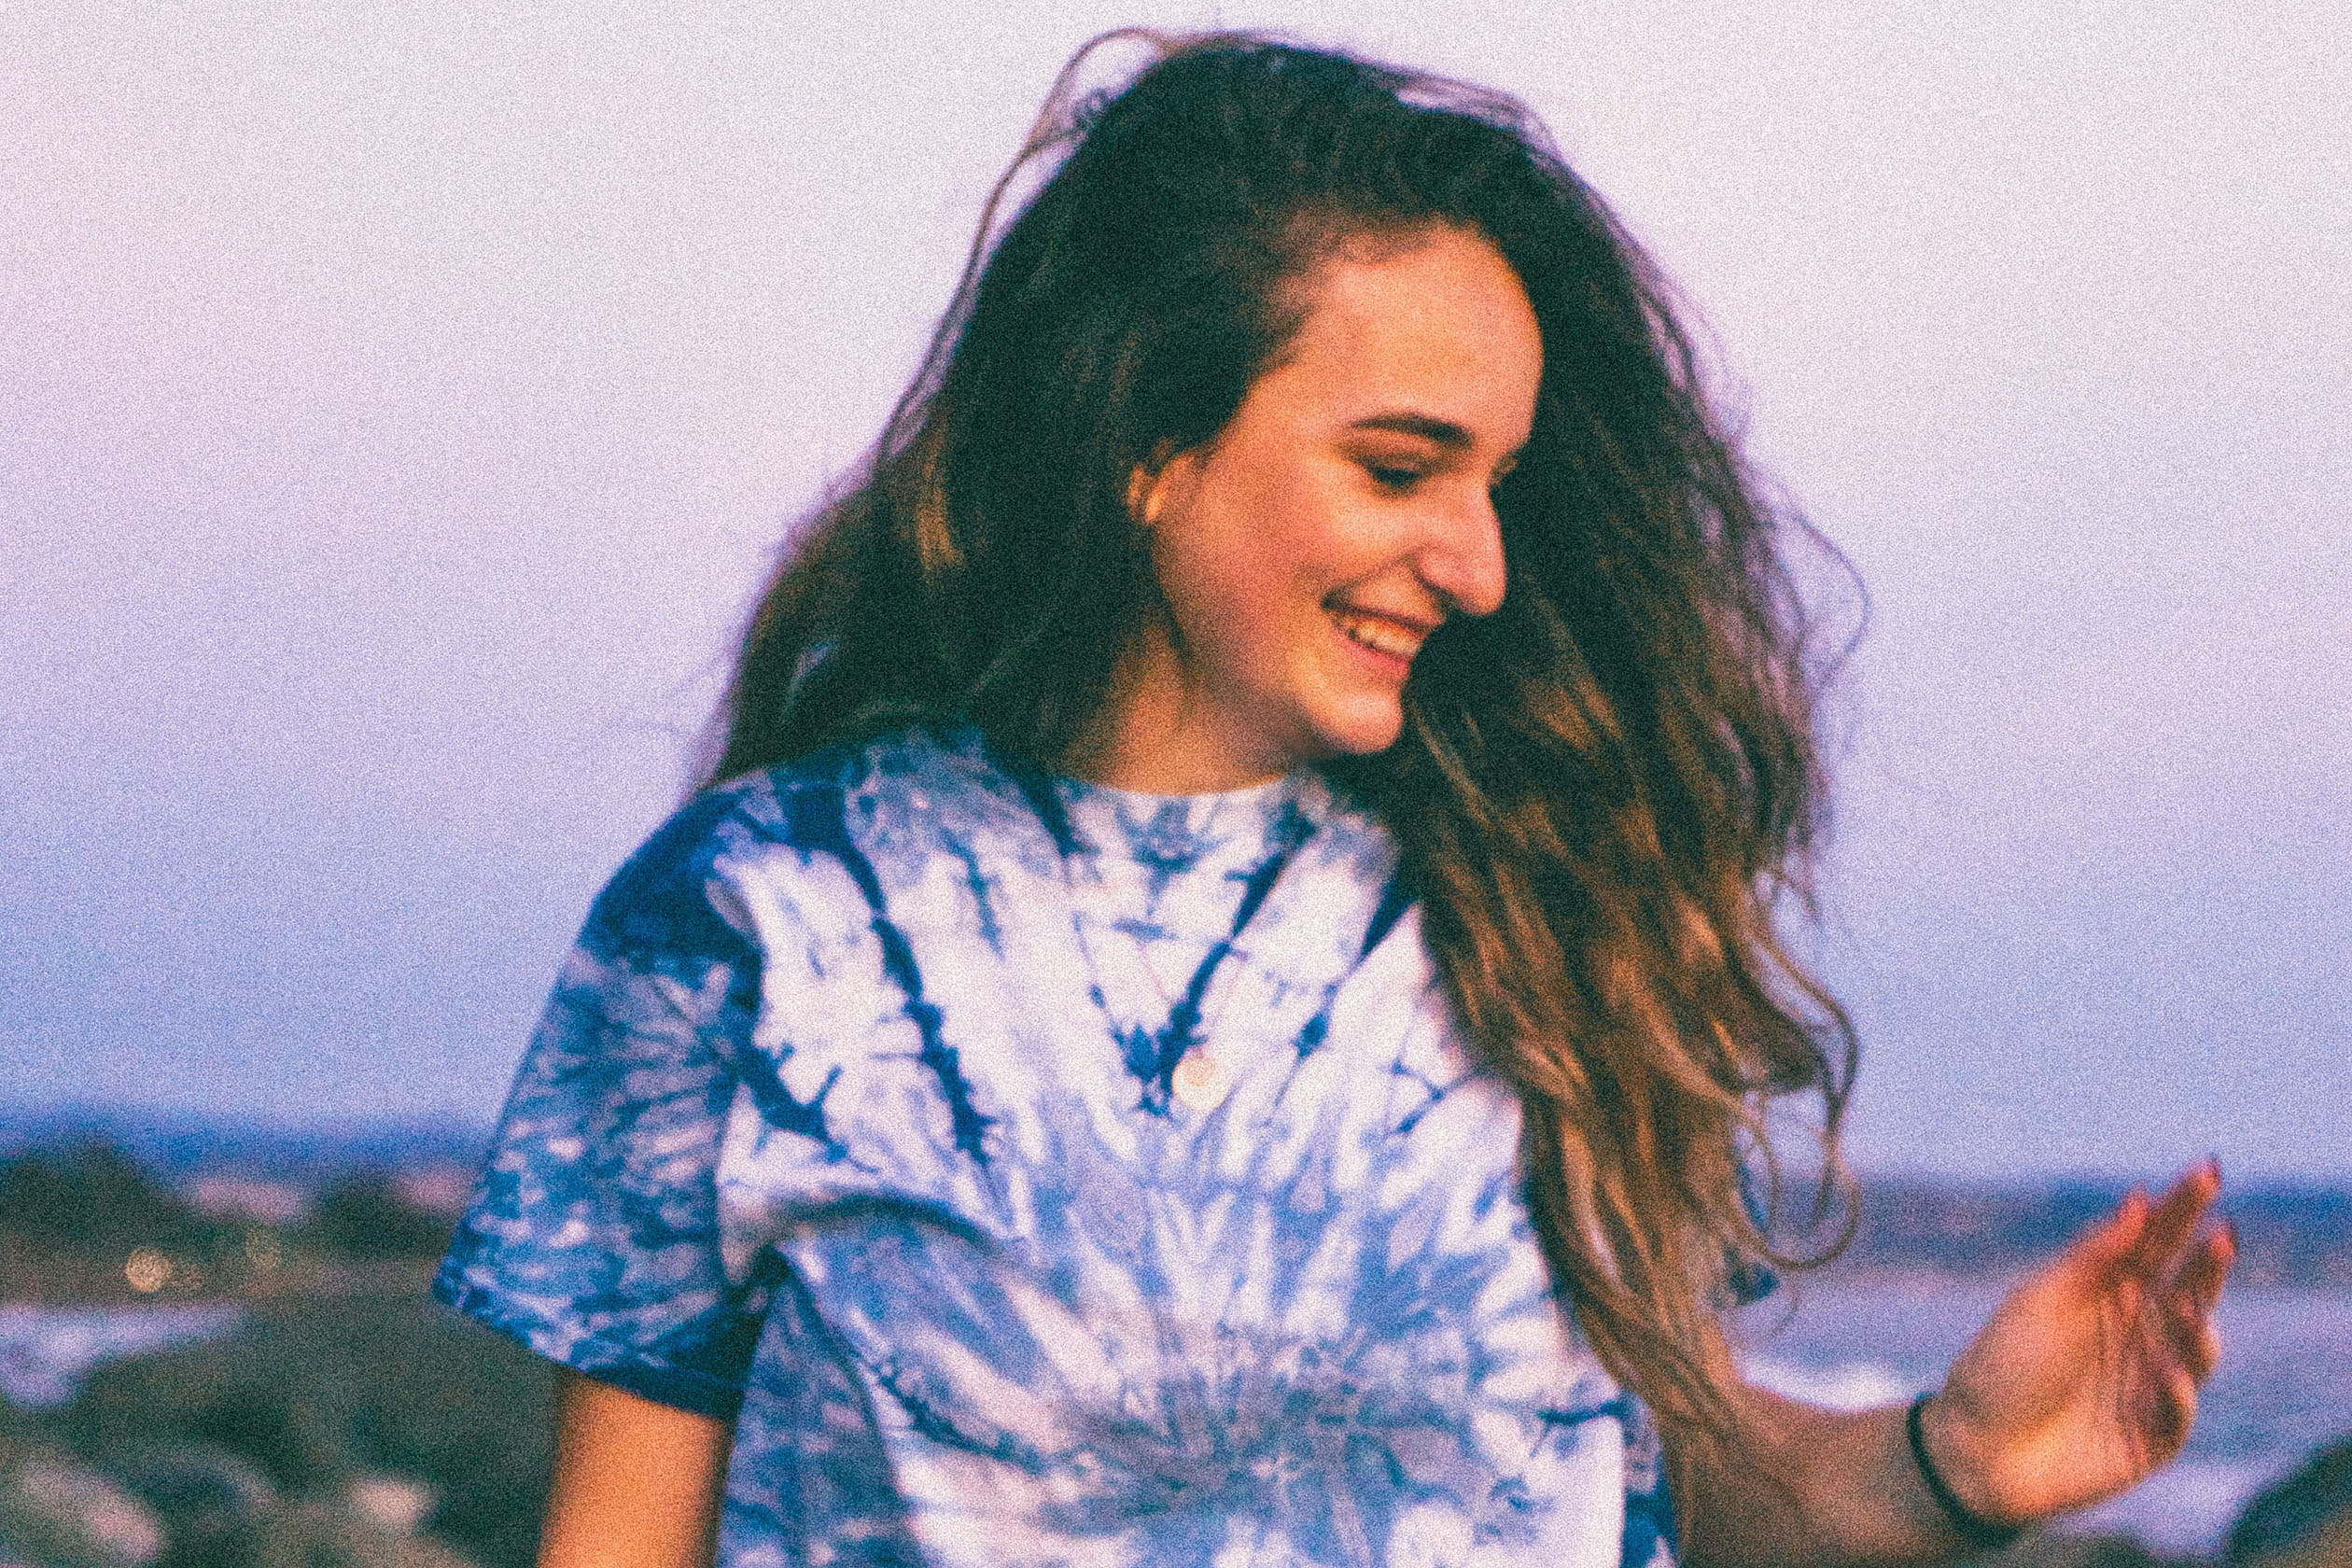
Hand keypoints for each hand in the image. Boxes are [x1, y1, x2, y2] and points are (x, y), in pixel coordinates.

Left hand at [1920, 1162, 2235, 1526]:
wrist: (1974, 1451)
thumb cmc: (2001, 1367)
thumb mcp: (2040, 1301)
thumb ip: (2092, 1257)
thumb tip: (2139, 1200)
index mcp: (2107, 1290)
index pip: (2155, 1241)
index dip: (2183, 1207)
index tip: (2206, 1170)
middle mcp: (2137, 1330)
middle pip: (2187, 1288)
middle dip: (2208, 1262)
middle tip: (2221, 1235)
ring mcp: (2148, 1381)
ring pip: (2195, 1347)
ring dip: (2195, 1326)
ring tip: (2182, 1308)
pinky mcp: (2153, 1435)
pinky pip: (2179, 1411)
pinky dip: (2176, 1392)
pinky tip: (2164, 1373)